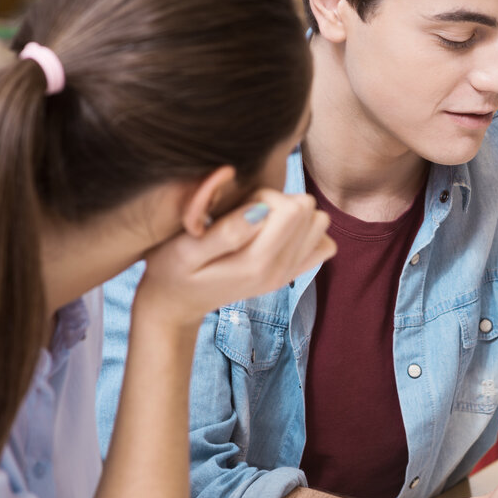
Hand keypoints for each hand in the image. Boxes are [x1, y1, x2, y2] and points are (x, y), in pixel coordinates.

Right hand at [138, 189, 335, 326]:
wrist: (175, 302)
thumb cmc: (173, 268)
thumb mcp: (187, 249)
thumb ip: (225, 231)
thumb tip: (261, 210)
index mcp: (257, 263)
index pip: (293, 209)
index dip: (266, 195)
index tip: (239, 205)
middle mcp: (280, 270)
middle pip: (309, 212)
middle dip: (279, 201)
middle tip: (247, 211)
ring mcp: (288, 274)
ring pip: (320, 224)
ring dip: (293, 214)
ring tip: (260, 221)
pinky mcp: (290, 273)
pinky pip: (323, 245)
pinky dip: (306, 233)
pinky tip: (276, 233)